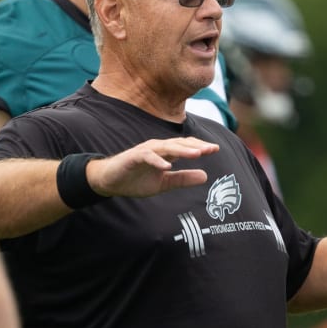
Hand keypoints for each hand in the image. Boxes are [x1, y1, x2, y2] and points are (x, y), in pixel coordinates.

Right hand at [87, 137, 219, 197]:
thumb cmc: (136, 180)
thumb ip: (183, 179)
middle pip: (179, 144)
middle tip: (211, 149)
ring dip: (182, 150)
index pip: (185, 147)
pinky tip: (168, 166)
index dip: (200, 147)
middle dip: (195, 146)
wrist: (110, 182)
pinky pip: (147, 157)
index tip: (216, 149)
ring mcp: (145, 151)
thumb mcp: (164, 183)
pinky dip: (158, 161)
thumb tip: (205, 176)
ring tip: (196, 154)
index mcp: (165, 153)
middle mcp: (157, 148)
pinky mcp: (133, 157)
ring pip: (166, 147)